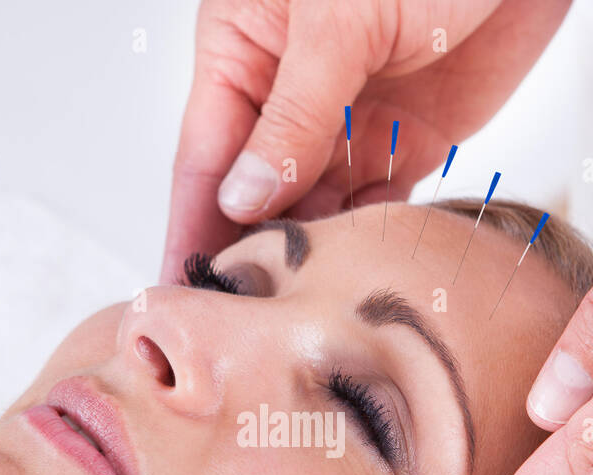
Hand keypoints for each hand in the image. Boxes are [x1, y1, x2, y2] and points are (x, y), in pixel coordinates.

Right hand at [159, 0, 571, 283]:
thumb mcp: (339, 20)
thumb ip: (293, 117)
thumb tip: (242, 199)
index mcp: (244, 48)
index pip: (204, 157)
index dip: (192, 225)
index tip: (180, 291)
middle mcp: (291, 89)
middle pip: (257, 192)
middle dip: (250, 252)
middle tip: (243, 326)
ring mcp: (351, 117)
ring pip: (318, 205)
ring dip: (312, 254)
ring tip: (300, 311)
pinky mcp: (412, 136)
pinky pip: (380, 200)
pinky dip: (370, 236)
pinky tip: (358, 274)